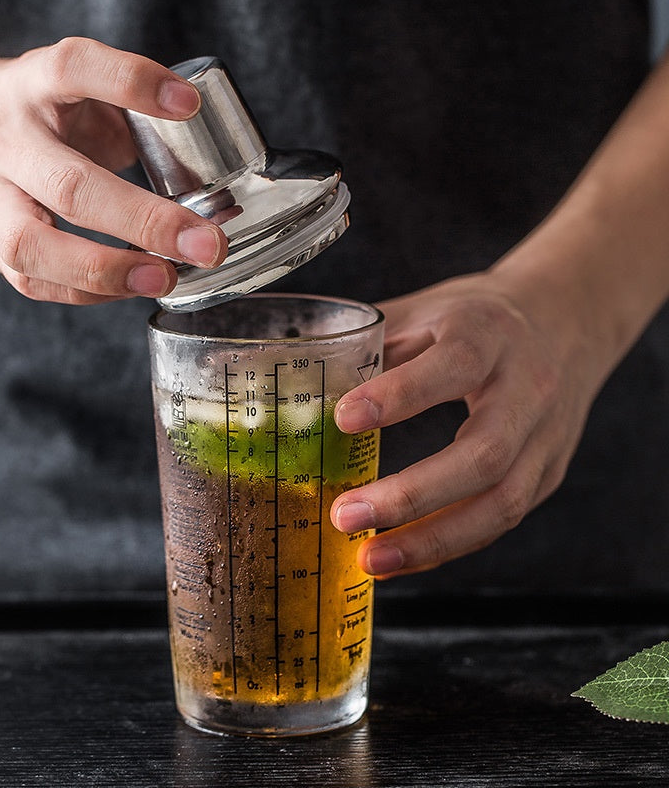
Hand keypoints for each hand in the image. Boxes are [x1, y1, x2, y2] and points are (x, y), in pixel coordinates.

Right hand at [0, 37, 226, 302]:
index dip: (129, 83)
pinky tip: (130, 288)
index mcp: (26, 87)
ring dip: (108, 271)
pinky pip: (36, 282)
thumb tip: (200, 169)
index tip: (186, 104)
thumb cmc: (21, 118)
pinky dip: (89, 292)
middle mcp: (1, 142)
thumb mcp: (63, 94)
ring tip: (164, 278)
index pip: (72, 71)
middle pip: (70, 186)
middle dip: (145, 221)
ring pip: (36, 247)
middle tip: (205, 244)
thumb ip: (122, 117)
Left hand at [330, 268, 605, 577]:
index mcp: (489, 334)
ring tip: (371, 560)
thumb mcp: (429, 309)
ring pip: (501, 502)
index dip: (400, 394)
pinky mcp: (547, 472)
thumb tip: (300, 379)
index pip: (454, 364)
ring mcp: (544, 437)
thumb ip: (372, 342)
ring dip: (431, 540)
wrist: (567, 319)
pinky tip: (404, 556)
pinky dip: (449, 543)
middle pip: (484, 454)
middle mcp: (527, 388)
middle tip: (345, 516)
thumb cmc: (481, 317)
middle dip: (411, 495)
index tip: (344, 418)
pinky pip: (501, 518)